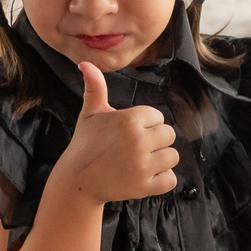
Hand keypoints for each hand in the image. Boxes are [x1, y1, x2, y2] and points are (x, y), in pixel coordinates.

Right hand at [54, 62, 179, 203]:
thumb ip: (95, 87)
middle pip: (169, 134)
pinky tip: (143, 176)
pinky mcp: (145, 186)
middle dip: (155, 141)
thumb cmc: (85, 144)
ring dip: (160, 160)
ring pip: (172, 156)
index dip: (145, 124)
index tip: (128, 133)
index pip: (158, 116)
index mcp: (129, 120)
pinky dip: (161, 180)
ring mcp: (143, 166)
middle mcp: (138, 141)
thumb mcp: (90, 114)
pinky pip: (171, 179)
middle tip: (134, 148)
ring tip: (139, 161)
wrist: (77, 180)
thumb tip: (85, 63)